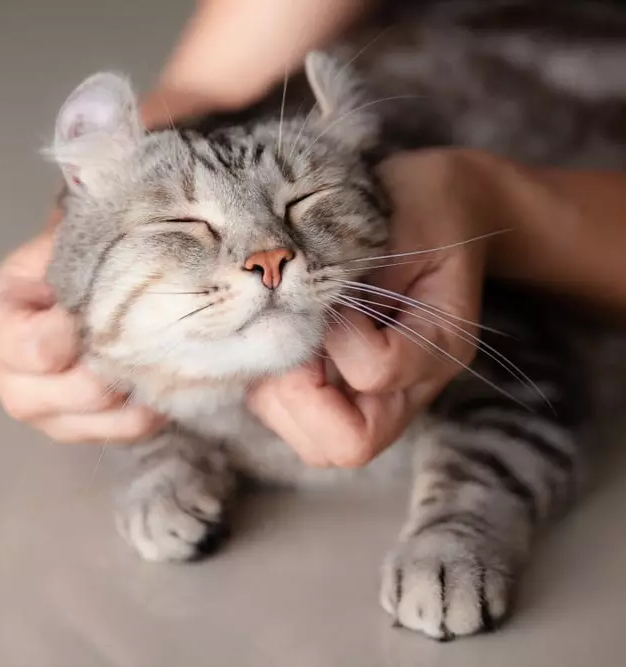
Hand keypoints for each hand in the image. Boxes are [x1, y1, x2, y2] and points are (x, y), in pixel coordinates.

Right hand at [0, 210, 165, 444]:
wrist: (58, 296)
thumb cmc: (57, 267)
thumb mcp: (57, 247)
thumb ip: (77, 250)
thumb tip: (127, 248)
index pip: (39, 348)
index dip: (79, 327)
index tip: (107, 300)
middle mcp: (14, 387)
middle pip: (82, 391)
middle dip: (122, 356)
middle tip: (151, 323)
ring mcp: (49, 420)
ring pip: (112, 418)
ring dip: (143, 383)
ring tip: (163, 347)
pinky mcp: (82, 435)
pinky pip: (130, 431)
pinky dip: (154, 404)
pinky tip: (163, 372)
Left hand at [248, 149, 496, 466]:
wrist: (435, 210)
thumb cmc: (422, 210)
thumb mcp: (406, 225)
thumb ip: (362, 275)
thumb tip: (302, 314)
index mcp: (437, 348)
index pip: (376, 374)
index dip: (343, 335)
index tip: (339, 294)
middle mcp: (407, 390)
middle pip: (347, 445)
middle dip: (300, 392)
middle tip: (290, 334)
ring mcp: (369, 400)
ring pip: (313, 443)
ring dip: (279, 392)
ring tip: (283, 334)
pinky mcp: (332, 392)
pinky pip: (288, 418)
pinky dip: (268, 386)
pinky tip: (276, 338)